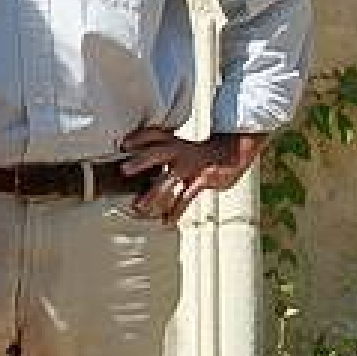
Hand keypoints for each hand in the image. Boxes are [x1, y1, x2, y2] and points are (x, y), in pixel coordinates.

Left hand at [119, 128, 267, 224]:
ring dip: (152, 194)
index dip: (139, 137)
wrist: (233, 155)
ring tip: (139, 207)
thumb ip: (162, 152)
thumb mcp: (182, 148)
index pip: (154, 134)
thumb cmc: (202, 155)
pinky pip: (185, 197)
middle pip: (157, 152)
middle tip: (124, 169)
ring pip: (168, 179)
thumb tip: (135, 159)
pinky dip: (176, 211)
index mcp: (174, 142)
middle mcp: (181, 151)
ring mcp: (191, 166)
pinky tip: (167, 221)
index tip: (123, 144)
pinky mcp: (202, 179)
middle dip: (140, 161)